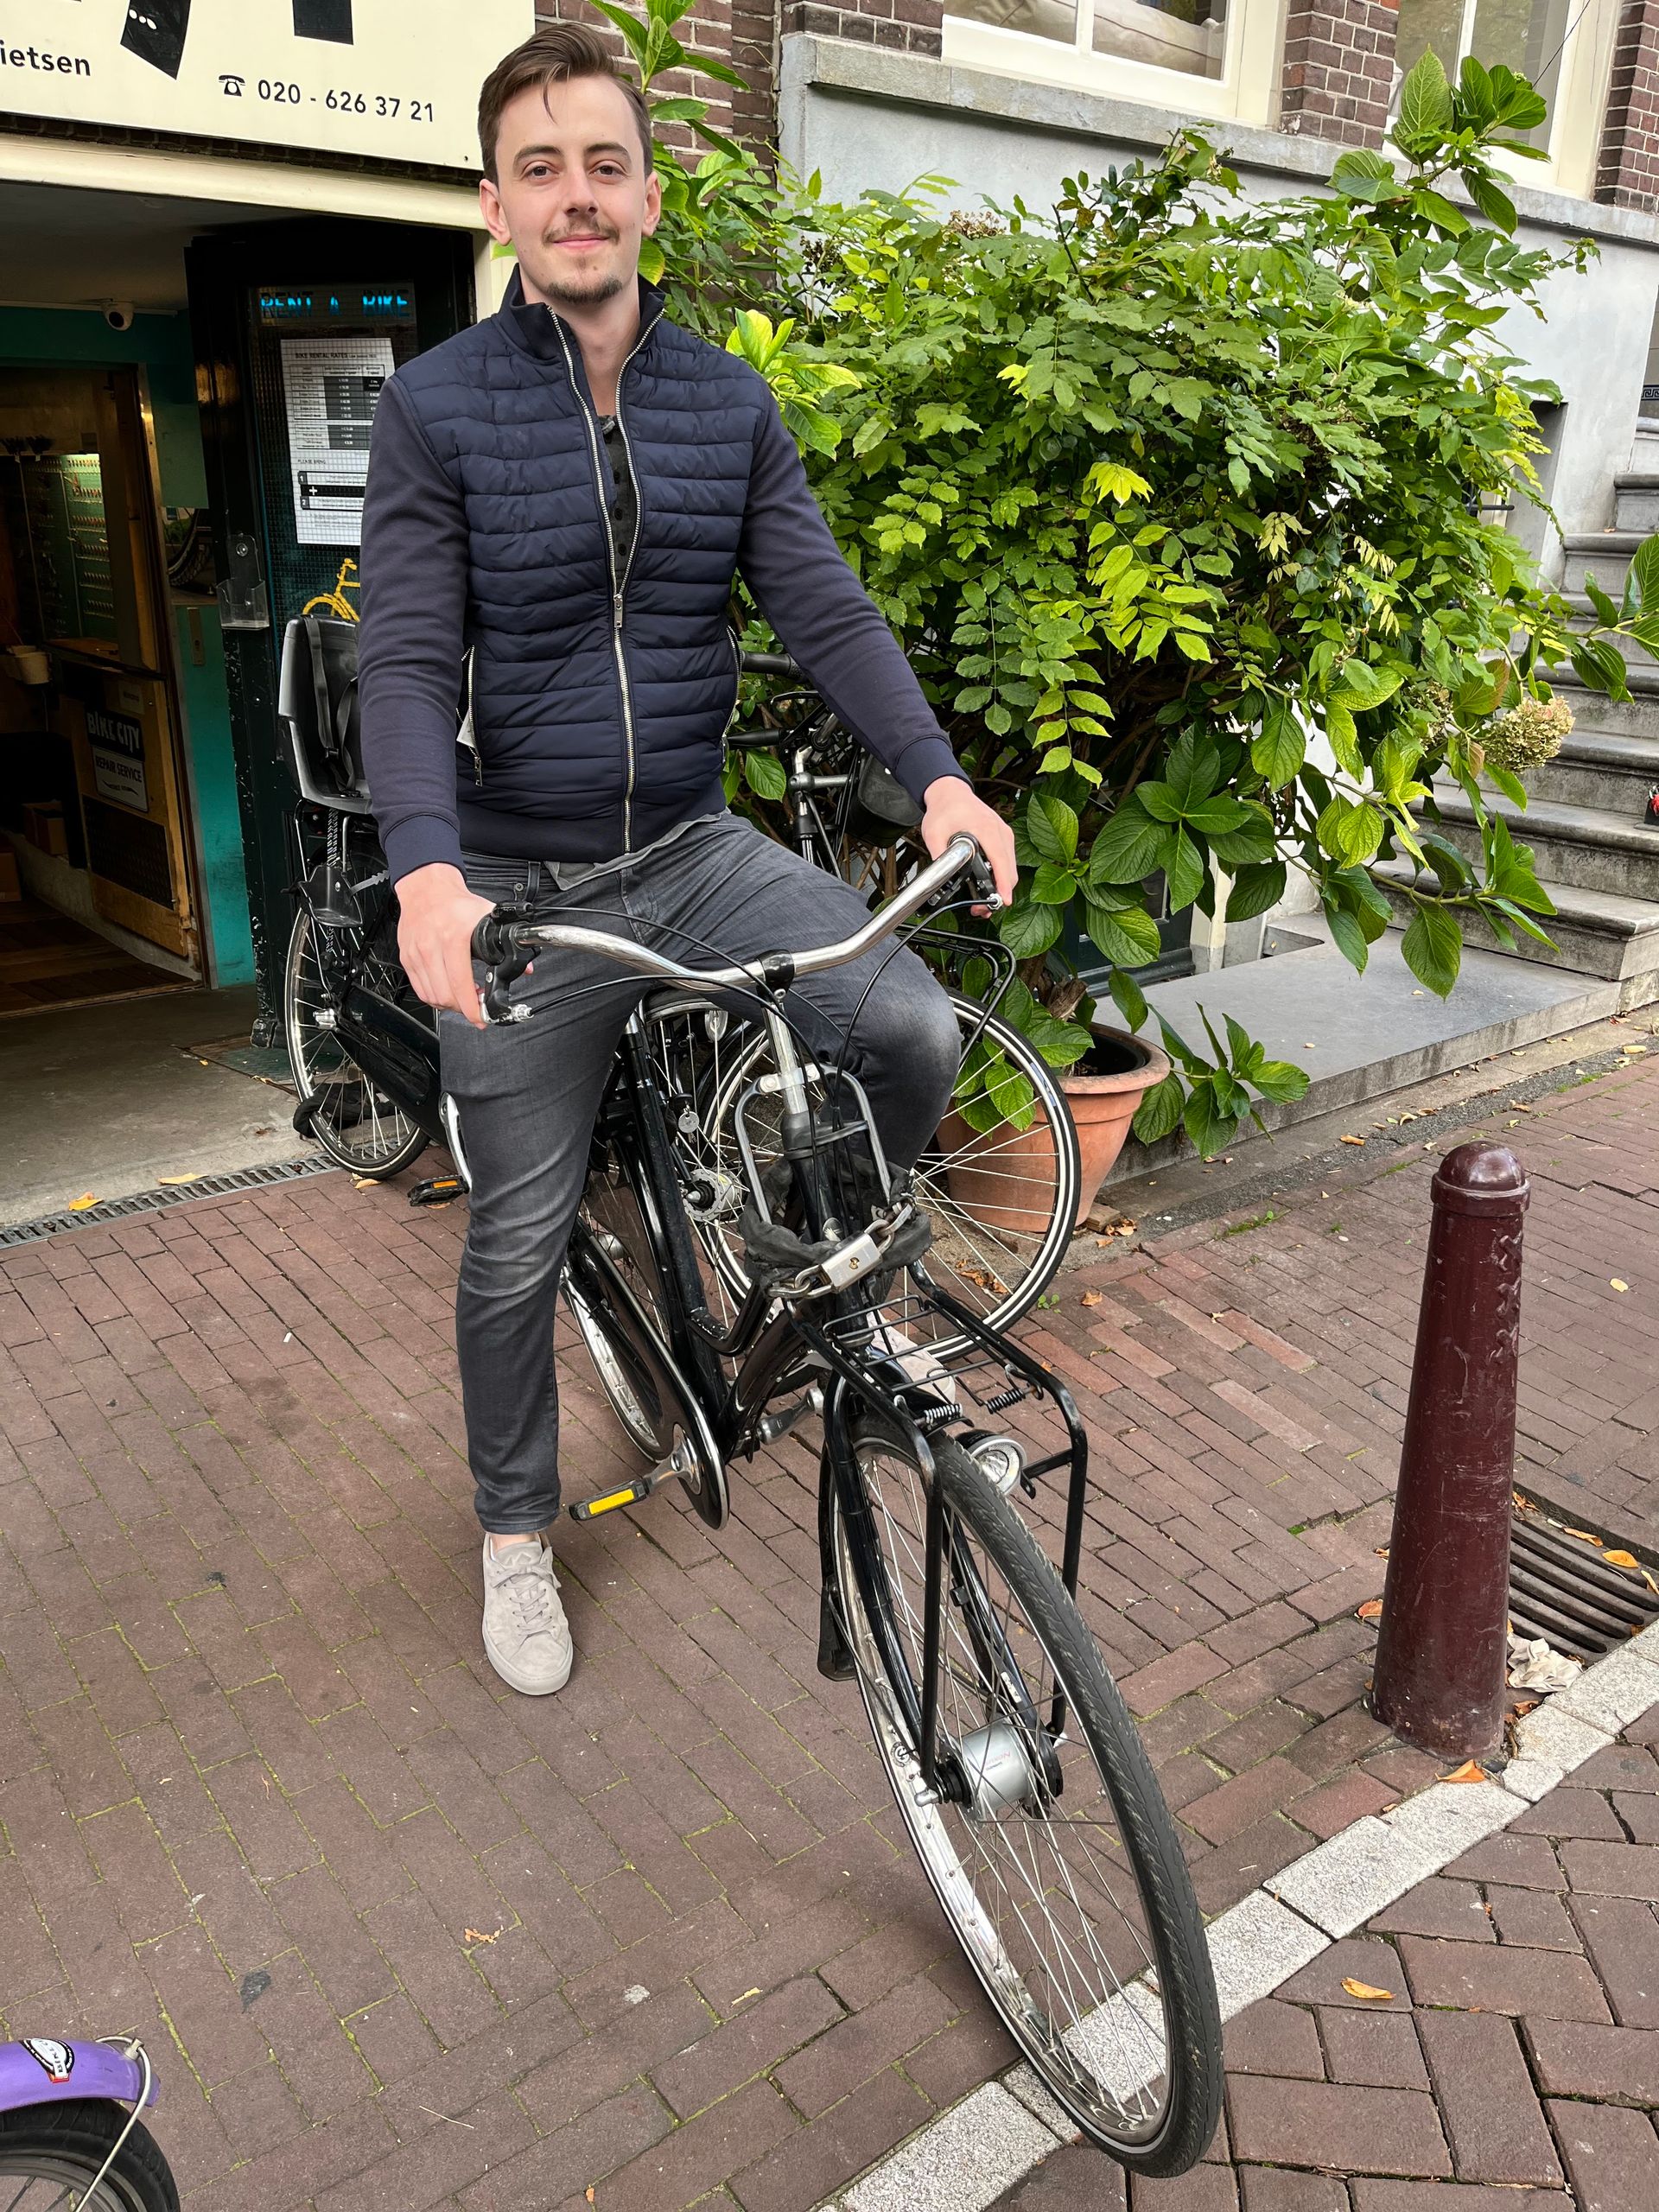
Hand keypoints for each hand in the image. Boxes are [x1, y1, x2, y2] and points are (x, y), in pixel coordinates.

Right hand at [395, 863, 498, 1030]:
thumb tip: (526, 968)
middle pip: (445, 995)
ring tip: (463, 999)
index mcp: (453, 937)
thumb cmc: (455, 903)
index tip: (481, 1017)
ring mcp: (416, 954)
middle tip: (475, 1007)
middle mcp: (431, 947)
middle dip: (463, 1009)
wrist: (426, 888)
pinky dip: (434, 997)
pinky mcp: (407, 958)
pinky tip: (447, 991)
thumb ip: (508, 943)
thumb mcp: (487, 917)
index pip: (460, 983)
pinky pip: (420, 989)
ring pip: (431, 996)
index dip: (472, 1008)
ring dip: (449, 1004)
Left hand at [920, 779, 1016, 909]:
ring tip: (983, 903)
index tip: (1003, 900)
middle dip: (1001, 893)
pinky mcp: (1003, 837)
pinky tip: (990, 886)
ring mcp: (1004, 833)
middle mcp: (1000, 830)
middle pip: (1010, 869)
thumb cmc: (944, 809)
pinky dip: (1002, 876)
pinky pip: (1008, 860)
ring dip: (1002, 886)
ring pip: (1011, 867)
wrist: (950, 793)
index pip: (999, 860)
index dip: (1002, 883)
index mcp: (985, 828)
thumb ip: (939, 854)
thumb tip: (941, 876)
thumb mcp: (934, 833)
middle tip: (983, 910)